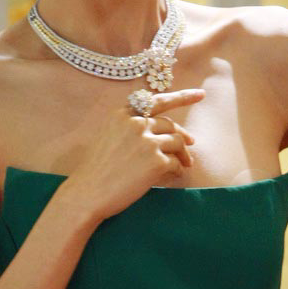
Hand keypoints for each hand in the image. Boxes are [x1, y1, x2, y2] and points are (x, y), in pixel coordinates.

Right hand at [65, 89, 204, 222]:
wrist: (88, 193)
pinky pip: (176, 163)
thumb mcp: (108, 136)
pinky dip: (178, 169)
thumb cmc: (96, 169)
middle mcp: (136, 123)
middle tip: (191, 145)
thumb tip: (163, 131)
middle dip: (183, 136)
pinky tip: (173, 176)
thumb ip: (131, 127)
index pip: (158, 101)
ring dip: (183, 155)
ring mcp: (147, 142)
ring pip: (178, 142)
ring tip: (184, 165)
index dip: (182, 97)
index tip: (200, 95)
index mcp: (123, 114)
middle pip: (171, 125)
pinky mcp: (156, 162)